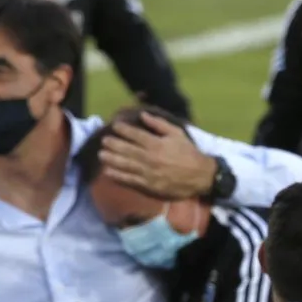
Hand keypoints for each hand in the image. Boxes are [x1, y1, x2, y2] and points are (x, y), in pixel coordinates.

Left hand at [98, 112, 216, 198]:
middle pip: (127, 150)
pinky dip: (118, 177)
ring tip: (101, 155)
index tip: (114, 125)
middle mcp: (150, 158)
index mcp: (157, 144)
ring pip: (125, 165)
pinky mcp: (149, 186)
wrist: (200, 176)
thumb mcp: (177, 134)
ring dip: (112, 160)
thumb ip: (159, 124)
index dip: (123, 130)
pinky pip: (130, 181)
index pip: (135, 135)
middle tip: (104, 140)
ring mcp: (148, 173)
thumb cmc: (189, 153)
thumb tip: (142, 115)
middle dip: (113, 144)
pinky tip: (108, 172)